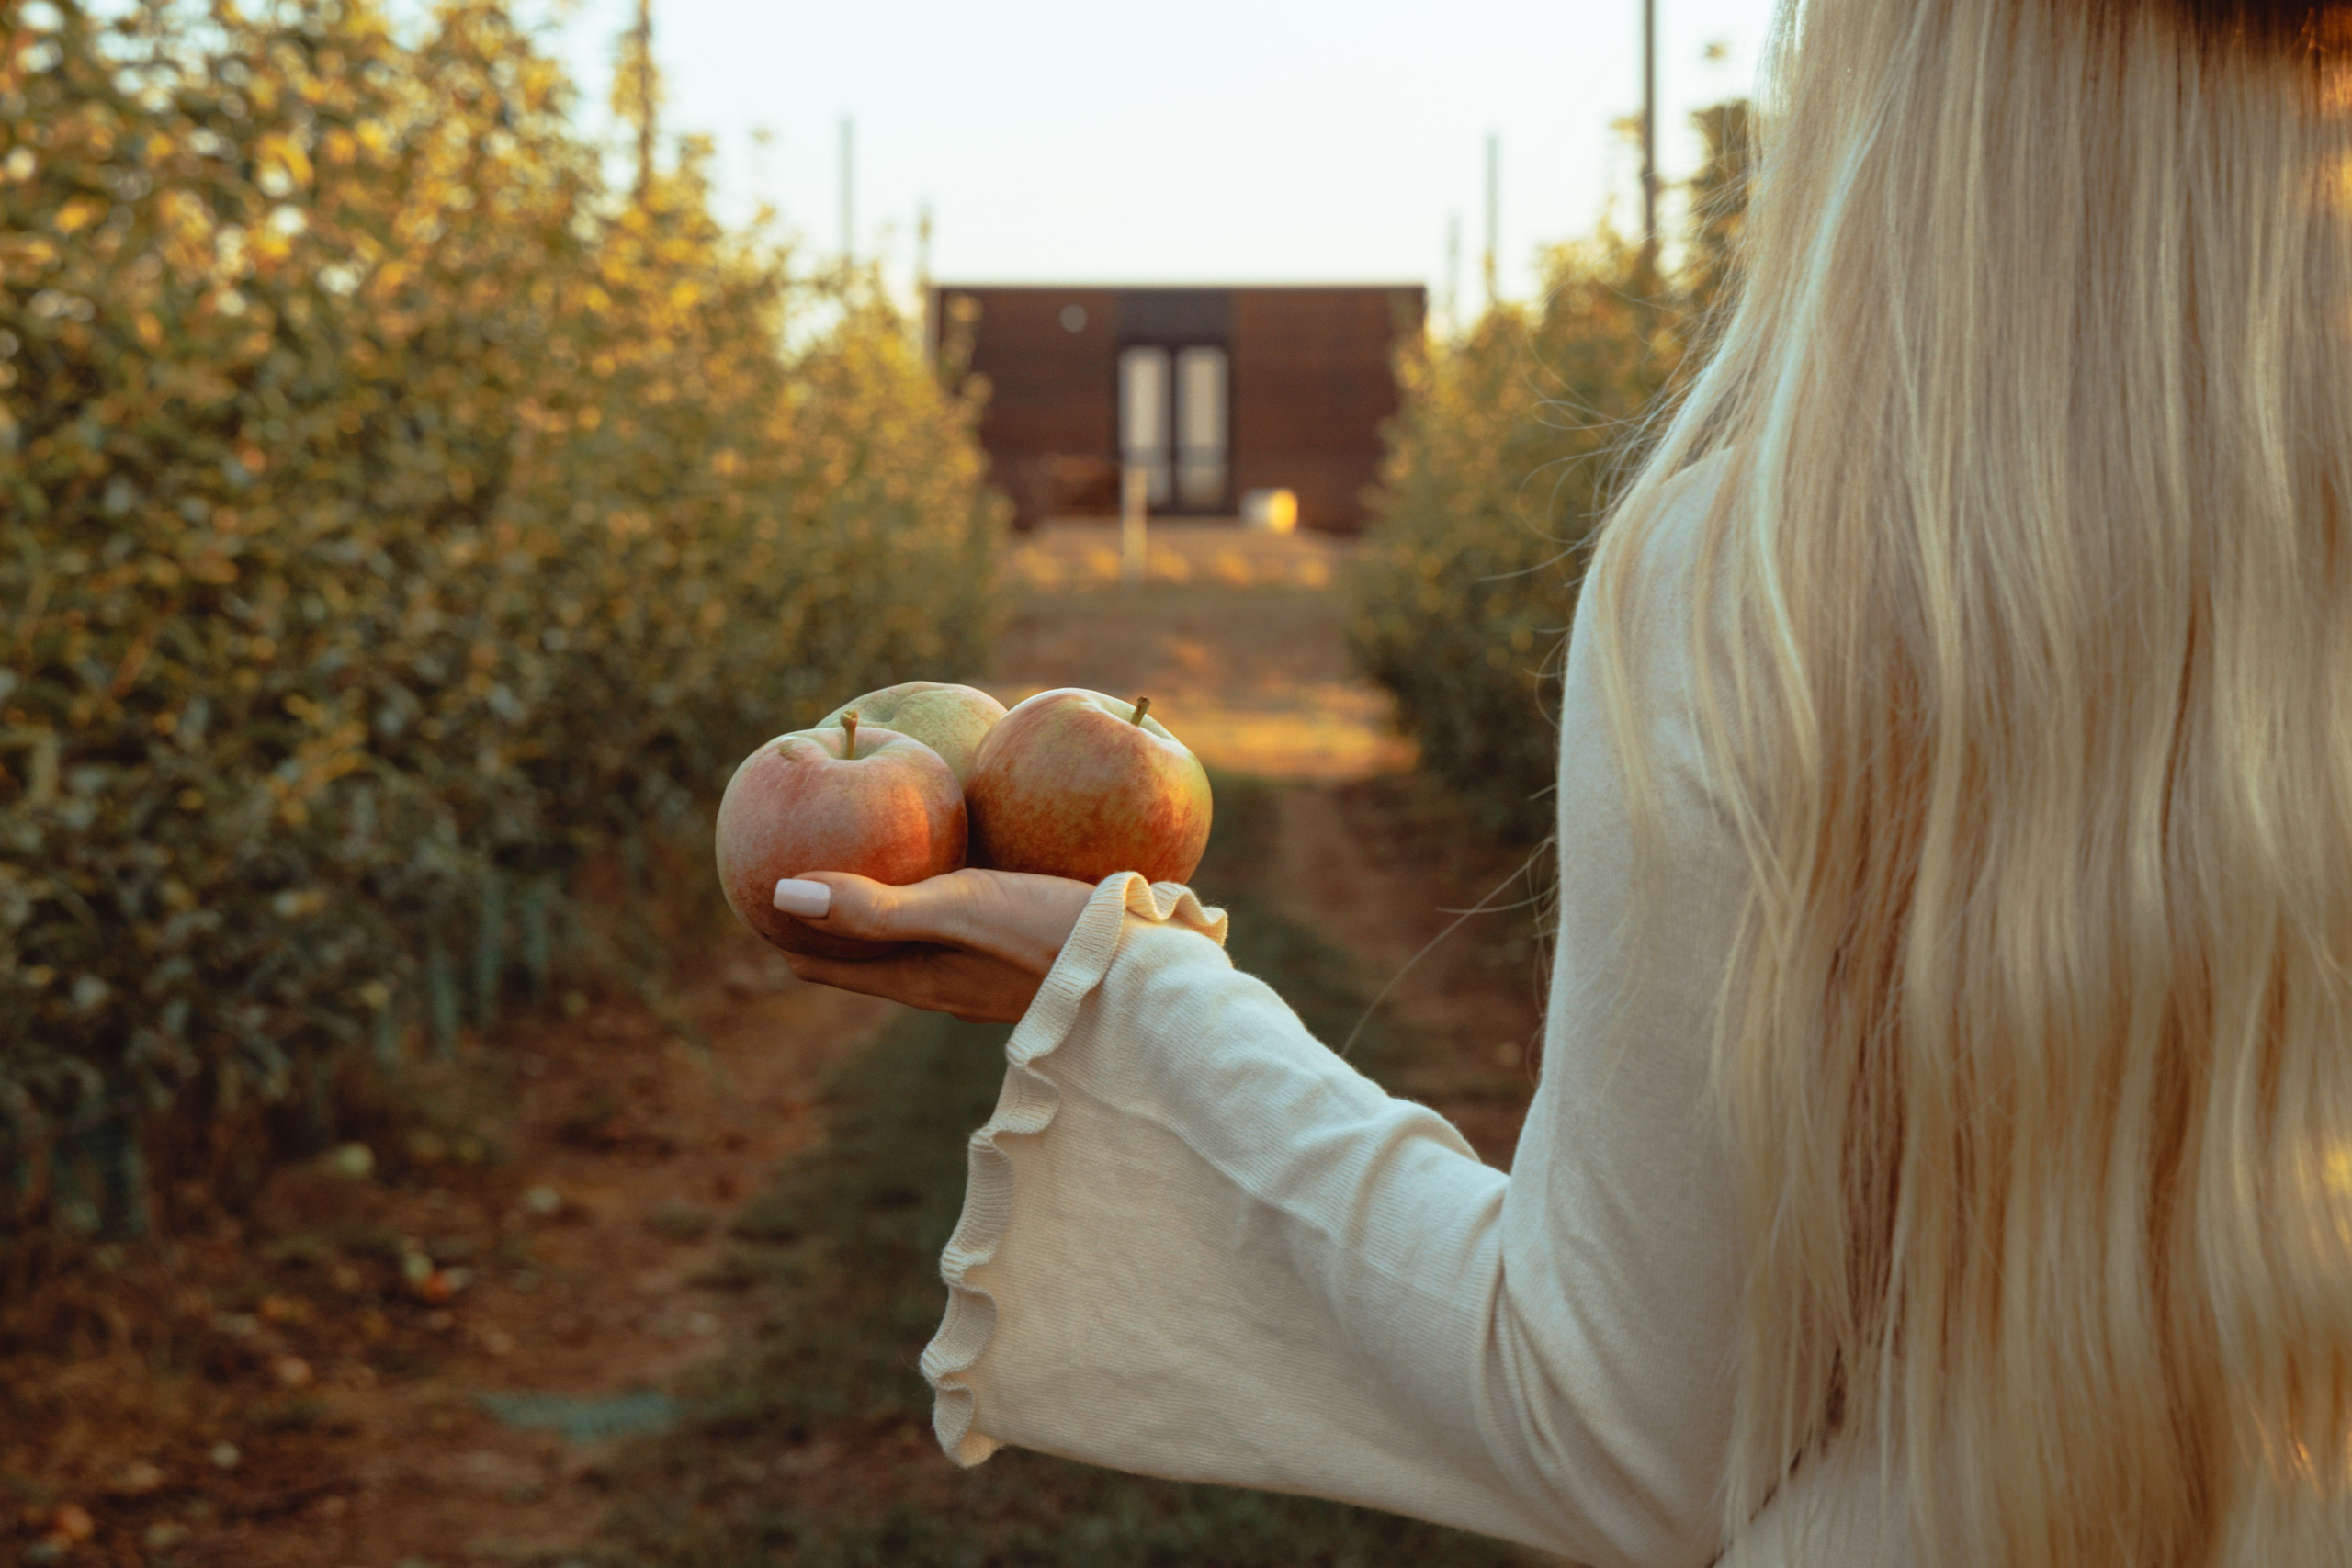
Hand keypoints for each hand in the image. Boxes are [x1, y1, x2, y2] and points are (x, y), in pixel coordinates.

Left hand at [771, 867, 1095, 1023]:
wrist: (1150, 969)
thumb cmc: (1049, 936)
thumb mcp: (957, 909)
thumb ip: (873, 907)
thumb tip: (781, 893)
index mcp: (918, 979)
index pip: (827, 962)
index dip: (786, 930)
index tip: (751, 893)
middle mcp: (947, 981)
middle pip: (866, 950)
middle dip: (830, 916)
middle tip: (797, 862)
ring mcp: (991, 970)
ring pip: (917, 934)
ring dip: (886, 903)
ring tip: (868, 852)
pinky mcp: (1032, 948)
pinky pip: (966, 914)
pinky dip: (941, 888)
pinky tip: (964, 848)